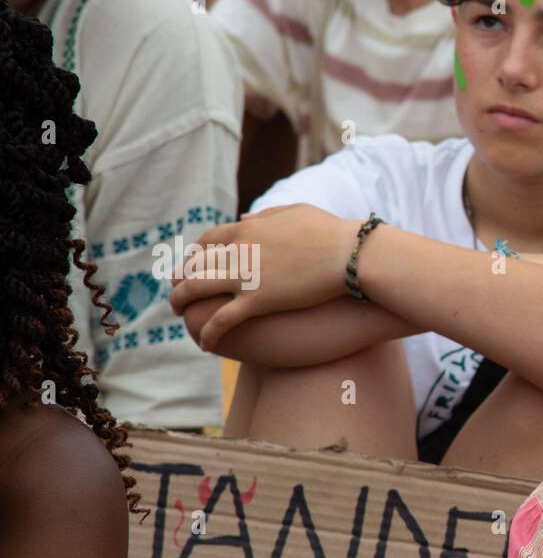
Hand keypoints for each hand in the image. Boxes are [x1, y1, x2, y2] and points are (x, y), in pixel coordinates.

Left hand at [168, 203, 359, 350]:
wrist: (351, 254)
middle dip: (180, 279)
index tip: (191, 266)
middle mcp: (238, 250)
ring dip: (181, 302)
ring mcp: (245, 275)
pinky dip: (210, 333)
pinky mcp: (258, 301)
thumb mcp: (295, 212)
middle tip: (177, 293)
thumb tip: (244, 217)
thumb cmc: (332, 233)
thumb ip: (266, 215)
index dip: (194, 255)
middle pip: (194, 265)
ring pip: (195, 289)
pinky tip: (206, 345)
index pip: (206, 242)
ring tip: (180, 316)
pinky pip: (222, 319)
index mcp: (246, 228)